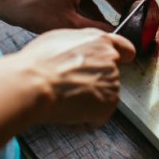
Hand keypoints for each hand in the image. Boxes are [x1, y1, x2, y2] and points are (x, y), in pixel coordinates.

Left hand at [0, 0, 140, 32]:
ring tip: (123, 20)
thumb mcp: (69, 23)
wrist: (9, 1)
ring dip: (114, 2)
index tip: (134, 5)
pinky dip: (101, 6)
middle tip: (133, 15)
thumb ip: (96, 28)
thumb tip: (116, 34)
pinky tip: (103, 23)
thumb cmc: (34, 8)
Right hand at [15, 28, 134, 126]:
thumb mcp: (61, 38)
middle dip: (94, 83)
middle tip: (71, 87)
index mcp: (101, 41)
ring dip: (88, 102)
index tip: (120, 64)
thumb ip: (81, 44)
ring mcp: (112, 82)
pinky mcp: (109, 104)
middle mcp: (111, 60)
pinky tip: (66, 112)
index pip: (125, 50)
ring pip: (102, 97)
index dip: (121, 59)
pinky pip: (97, 117)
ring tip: (64, 99)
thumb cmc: (39, 62)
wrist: (33, 83)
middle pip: (110, 76)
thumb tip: (82, 51)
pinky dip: (83, 120)